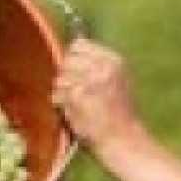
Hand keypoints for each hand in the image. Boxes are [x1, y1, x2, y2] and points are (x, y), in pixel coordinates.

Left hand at [53, 38, 144, 155]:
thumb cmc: (117, 111)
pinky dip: (61, 105)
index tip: (76, 72)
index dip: (72, 59)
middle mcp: (102, 66)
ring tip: (79, 105)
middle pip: (66, 61)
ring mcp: (89, 80)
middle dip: (67, 76)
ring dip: (63, 93)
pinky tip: (75, 113)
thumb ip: (95, 62)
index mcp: (113, 60)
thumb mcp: (115, 79)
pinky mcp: (77, 95)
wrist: (123, 138)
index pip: (78, 45)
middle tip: (78, 93)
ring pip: (59, 78)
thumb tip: (73, 43)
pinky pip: (57, 95)